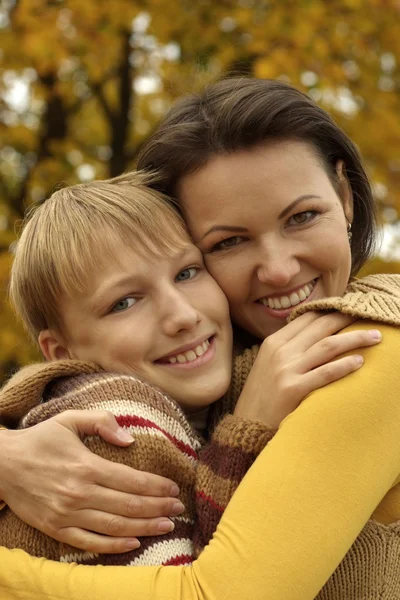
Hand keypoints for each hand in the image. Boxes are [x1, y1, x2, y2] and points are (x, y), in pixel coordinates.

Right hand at [0, 410, 182, 553]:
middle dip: (158, 507)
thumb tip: (130, 439)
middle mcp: (79, 492)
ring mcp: (67, 514)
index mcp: (86, 465)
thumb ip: (102, 421)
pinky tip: (134, 543)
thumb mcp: (70, 419)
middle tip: (178, 507)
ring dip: (145, 527)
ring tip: (167, 525)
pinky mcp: (56, 528)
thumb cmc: (40, 439)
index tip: (173, 487)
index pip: (131, 480)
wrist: (2, 465)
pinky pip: (90, 543)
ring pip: (115, 526)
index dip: (156, 485)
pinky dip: (114, 546)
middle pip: (128, 505)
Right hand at [233, 312, 381, 427]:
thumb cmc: (262, 395)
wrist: (246, 425)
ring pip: (327, 346)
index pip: (307, 317)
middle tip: (368, 316)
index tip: (350, 308)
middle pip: (321, 327)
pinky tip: (360, 362)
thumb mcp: (268, 364)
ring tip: (375, 337)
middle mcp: (280, 351)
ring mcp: (286, 370)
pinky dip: (344, 366)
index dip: (331, 310)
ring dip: (355, 339)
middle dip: (347, 318)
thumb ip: (288, 348)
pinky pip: (324, 373)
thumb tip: (316, 335)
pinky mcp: (293, 389)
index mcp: (274, 342)